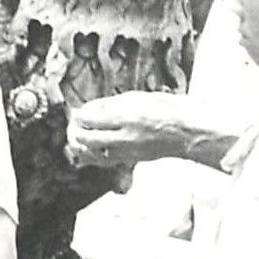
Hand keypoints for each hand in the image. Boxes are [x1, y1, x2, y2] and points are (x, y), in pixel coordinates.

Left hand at [65, 90, 195, 167]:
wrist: (185, 131)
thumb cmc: (164, 109)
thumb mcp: (135, 98)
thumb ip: (110, 105)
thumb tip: (89, 109)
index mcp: (126, 117)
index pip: (91, 119)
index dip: (79, 116)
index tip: (76, 112)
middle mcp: (125, 137)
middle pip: (88, 139)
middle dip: (75, 132)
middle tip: (73, 125)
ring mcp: (128, 151)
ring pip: (93, 154)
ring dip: (80, 146)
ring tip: (77, 137)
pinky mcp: (131, 159)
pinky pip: (104, 160)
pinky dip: (92, 155)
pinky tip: (89, 149)